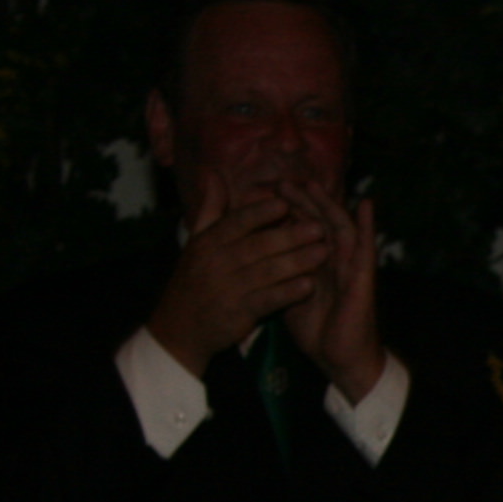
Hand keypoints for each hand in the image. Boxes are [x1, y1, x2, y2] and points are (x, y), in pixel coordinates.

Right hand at [145, 179, 329, 373]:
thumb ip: (210, 208)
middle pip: (257, 246)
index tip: (286, 202)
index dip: (260, 212)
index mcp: (208, 242)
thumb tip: (213, 173)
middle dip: (290, 235)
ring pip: (266, 272)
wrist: (178, 328)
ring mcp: (227, 289)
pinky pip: (266, 301)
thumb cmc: (194, 280)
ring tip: (324, 253)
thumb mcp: (196, 241)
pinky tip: (309, 286)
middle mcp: (216, 263)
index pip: (236, 222)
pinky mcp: (237, 314)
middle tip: (320, 227)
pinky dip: (287, 293)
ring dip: (297, 262)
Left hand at [274, 181, 387, 402]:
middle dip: (301, 200)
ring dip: (327, 205)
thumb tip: (255, 255)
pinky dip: (368, 225)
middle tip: (281, 180)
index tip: (262, 192)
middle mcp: (332, 258)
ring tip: (313, 184)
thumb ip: (278, 271)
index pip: (298, 228)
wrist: (339, 359)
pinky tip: (366, 205)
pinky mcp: (362, 277)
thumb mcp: (288, 294)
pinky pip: (365, 247)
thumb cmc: (317, 329)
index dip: (283, 209)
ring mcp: (349, 266)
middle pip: (317, 220)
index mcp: (313, 262)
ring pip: (338, 226)